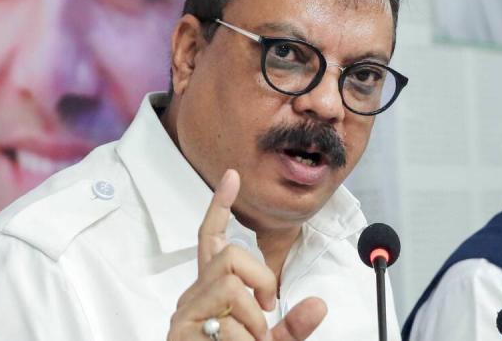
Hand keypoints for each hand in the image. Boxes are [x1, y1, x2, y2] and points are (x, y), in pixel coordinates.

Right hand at [167, 170, 326, 339]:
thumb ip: (293, 326)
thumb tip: (320, 304)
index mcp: (212, 292)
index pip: (212, 239)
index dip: (220, 207)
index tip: (231, 176)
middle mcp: (194, 296)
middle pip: (229, 255)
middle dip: (260, 277)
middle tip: (265, 309)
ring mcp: (185, 313)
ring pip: (230, 282)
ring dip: (254, 313)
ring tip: (251, 339)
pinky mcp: (181, 331)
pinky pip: (227, 316)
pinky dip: (247, 335)